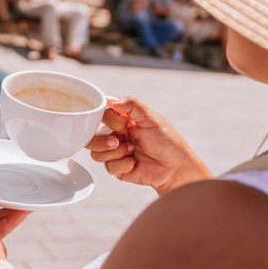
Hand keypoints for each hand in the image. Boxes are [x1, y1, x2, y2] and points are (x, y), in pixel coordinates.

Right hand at [85, 97, 211, 195]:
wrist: (176, 168)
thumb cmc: (168, 142)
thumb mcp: (152, 119)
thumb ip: (133, 105)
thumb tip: (111, 99)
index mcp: (123, 120)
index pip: (101, 115)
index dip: (106, 120)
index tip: (120, 124)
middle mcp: (117, 135)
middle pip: (91, 136)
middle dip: (102, 140)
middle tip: (117, 141)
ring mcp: (116, 152)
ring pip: (96, 152)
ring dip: (114, 152)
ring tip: (131, 151)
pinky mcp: (118, 168)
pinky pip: (108, 166)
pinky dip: (122, 165)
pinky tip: (134, 163)